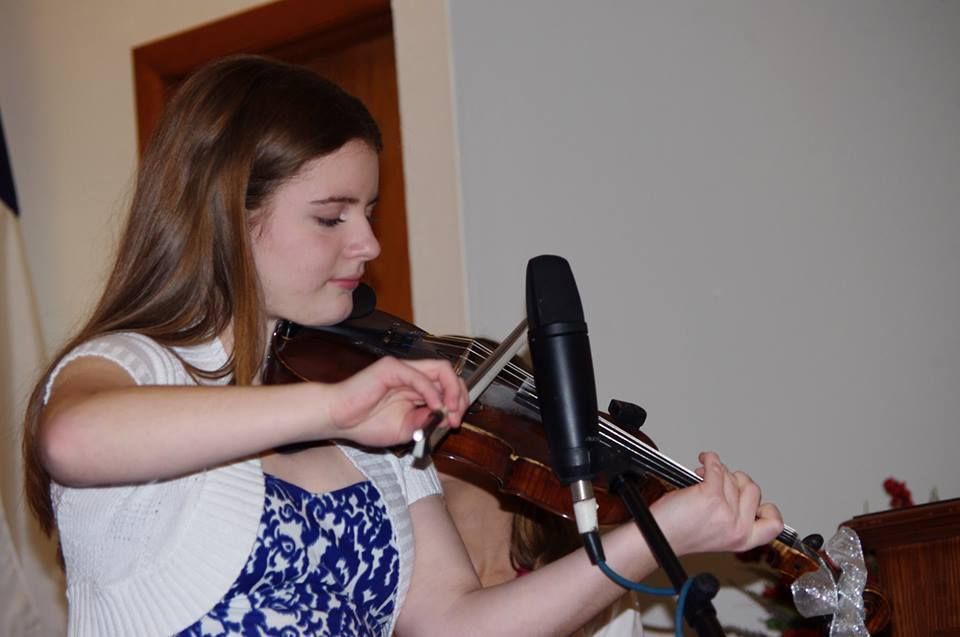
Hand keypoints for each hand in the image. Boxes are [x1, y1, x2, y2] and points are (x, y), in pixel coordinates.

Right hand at [323, 356, 468, 447]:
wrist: (337, 420)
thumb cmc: (364, 424)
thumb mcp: (406, 429)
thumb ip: (426, 422)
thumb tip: (447, 417)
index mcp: (416, 389)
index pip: (448, 386)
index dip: (458, 402)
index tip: (455, 422)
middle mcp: (412, 375)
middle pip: (449, 375)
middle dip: (460, 397)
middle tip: (456, 418)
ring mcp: (402, 369)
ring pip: (441, 370)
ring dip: (452, 392)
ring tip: (450, 412)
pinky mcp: (391, 368)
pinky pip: (420, 376)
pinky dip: (432, 392)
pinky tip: (434, 407)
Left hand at [649, 451, 782, 555]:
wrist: (659, 535)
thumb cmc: (680, 533)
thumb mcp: (719, 533)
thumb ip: (734, 518)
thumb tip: (740, 489)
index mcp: (742, 538)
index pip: (774, 525)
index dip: (770, 509)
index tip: (759, 501)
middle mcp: (737, 527)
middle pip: (754, 490)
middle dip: (737, 480)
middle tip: (722, 482)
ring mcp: (725, 511)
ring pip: (732, 477)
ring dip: (718, 471)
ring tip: (705, 475)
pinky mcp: (710, 495)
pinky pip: (717, 467)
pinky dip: (710, 459)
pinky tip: (704, 461)